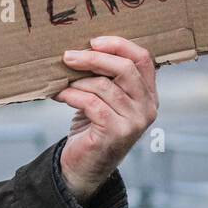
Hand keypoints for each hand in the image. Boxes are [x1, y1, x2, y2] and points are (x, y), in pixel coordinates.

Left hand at [52, 35, 158, 201]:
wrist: (85, 166)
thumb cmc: (92, 126)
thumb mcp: (103, 98)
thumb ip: (104, 77)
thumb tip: (80, 48)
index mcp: (148, 94)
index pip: (143, 58)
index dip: (119, 45)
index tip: (93, 41)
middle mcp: (147, 107)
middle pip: (125, 69)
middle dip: (93, 58)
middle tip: (68, 56)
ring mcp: (134, 122)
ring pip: (105, 87)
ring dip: (77, 81)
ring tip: (62, 83)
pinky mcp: (116, 133)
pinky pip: (92, 104)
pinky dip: (72, 96)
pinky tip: (60, 96)